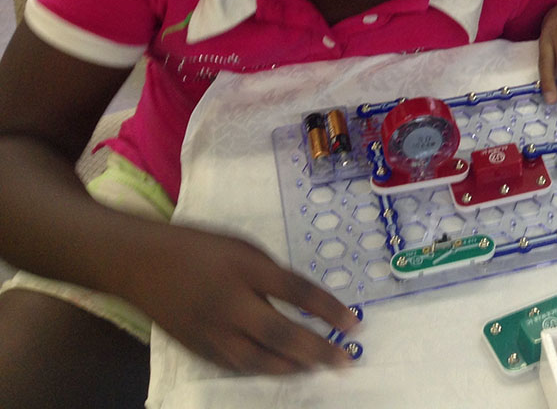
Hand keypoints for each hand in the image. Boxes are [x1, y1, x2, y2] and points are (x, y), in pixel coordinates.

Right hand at [127, 224, 360, 373]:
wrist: (139, 263)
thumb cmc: (199, 248)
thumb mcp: (242, 247)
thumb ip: (272, 275)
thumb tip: (302, 303)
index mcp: (244, 268)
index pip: (296, 292)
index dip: (328, 310)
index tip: (355, 323)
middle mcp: (229, 303)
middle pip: (280, 334)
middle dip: (317, 350)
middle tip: (345, 361)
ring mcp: (210, 331)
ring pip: (259, 360)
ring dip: (294, 367)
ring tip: (320, 368)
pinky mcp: (197, 348)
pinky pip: (237, 366)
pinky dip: (264, 370)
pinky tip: (284, 370)